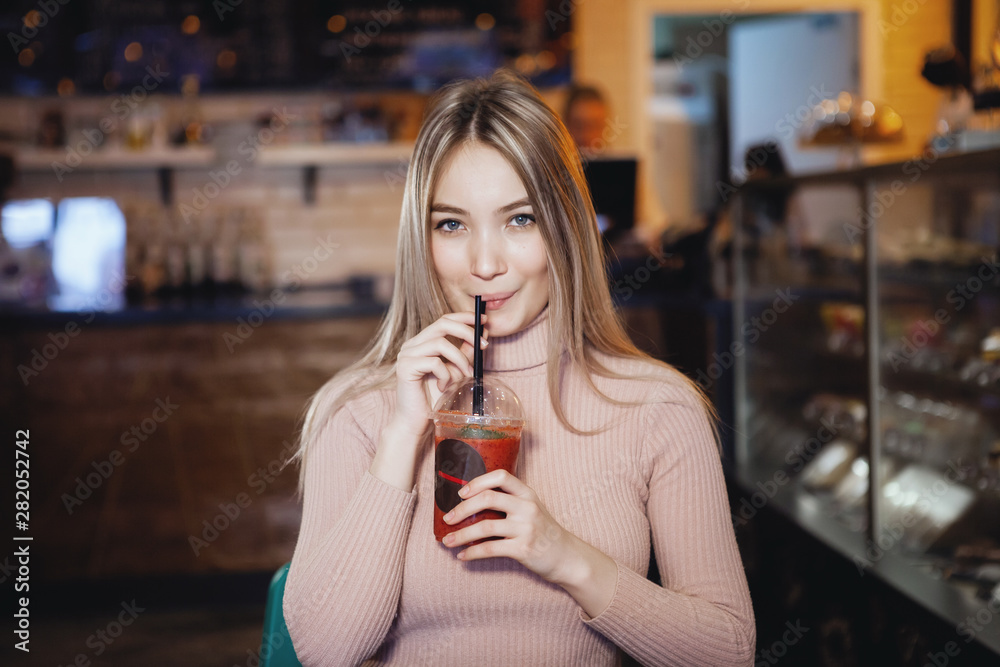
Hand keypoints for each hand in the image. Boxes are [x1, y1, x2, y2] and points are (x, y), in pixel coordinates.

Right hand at [391, 311, 487, 436]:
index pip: (444, 319)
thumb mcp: (456, 371)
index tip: (484, 319)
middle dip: (467, 332)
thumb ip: (466, 352)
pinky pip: (434, 363)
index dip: (464, 317)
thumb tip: (483, 334)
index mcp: (422, 342)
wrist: (417, 422)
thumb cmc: (434, 398)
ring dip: (459, 360)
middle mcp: (412, 345)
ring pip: (441, 344)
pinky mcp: (405, 367)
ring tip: (464, 376)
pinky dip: (446, 375)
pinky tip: (444, 388)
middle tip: (483, 346)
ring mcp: (406, 354)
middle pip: (442, 324)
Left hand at [441, 469, 581, 583]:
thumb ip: (510, 502)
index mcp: (527, 494)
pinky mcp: (523, 549)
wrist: (567, 557)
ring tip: (447, 542)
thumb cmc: (543, 532)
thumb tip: (472, 503)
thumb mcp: (531, 509)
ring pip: (485, 527)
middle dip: (462, 509)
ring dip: (461, 535)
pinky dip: (472, 553)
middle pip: (487, 499)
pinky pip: (490, 549)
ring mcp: (526, 528)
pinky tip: (462, 556)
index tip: (461, 492)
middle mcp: (527, 507)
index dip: (478, 481)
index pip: (501, 476)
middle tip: (448, 519)